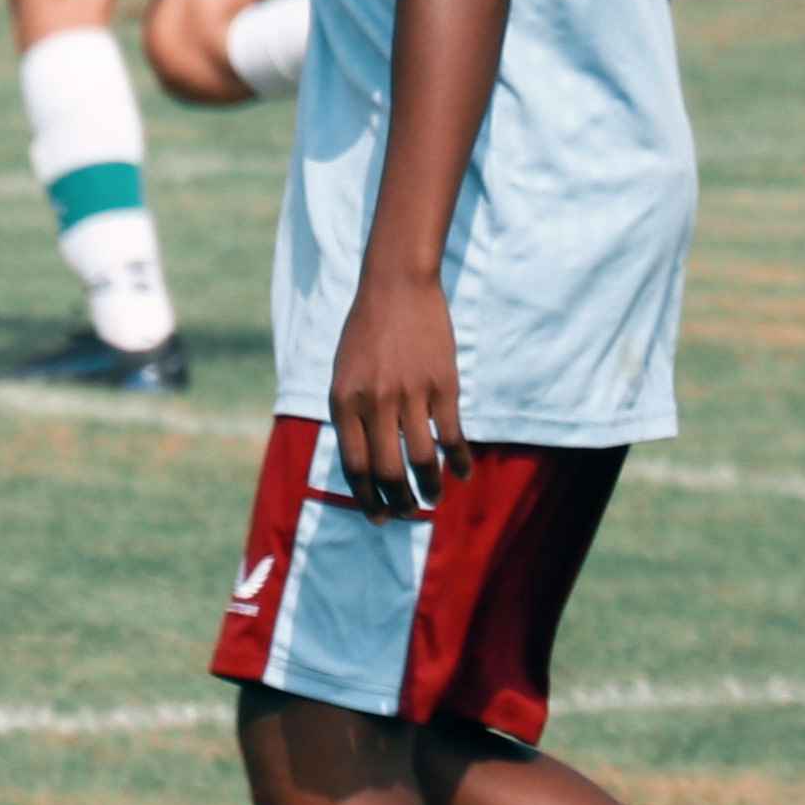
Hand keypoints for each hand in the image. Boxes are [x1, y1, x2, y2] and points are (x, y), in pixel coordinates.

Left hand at [324, 263, 466, 516]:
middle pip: (388, 472)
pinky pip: (452, 436)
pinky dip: (458, 461)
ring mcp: (411, 394)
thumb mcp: (343, 375)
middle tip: (407, 514)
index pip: (354, 466)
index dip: (367, 498)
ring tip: (433, 498)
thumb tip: (366, 465)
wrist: (396, 287)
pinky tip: (462, 473)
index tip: (377, 516)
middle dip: (398, 502)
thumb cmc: (366, 333)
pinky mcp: (443, 386)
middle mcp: (374, 402)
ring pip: (422, 460)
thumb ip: (351, 416)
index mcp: (343, 401)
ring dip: (430, 488)